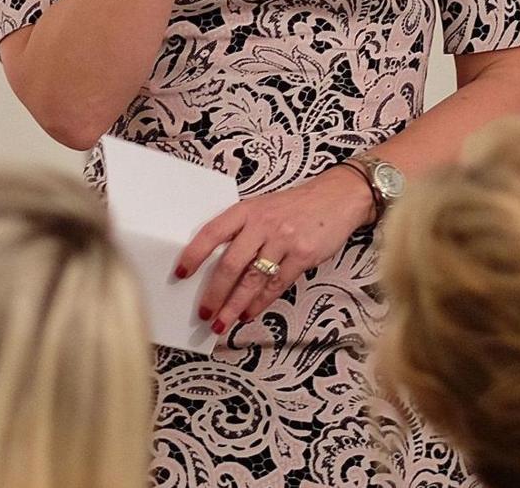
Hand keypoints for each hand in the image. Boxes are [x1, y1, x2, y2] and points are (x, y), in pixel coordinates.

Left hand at [175, 166, 374, 335]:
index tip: (181, 273)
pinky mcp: (303, 254)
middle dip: (214, 293)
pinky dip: (260, 303)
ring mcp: (284, 239)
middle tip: (204, 313)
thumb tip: (217, 268)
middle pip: (230, 264)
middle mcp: (263, 223)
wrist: (338, 198)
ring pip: (252, 280)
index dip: (194, 254)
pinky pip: (276, 284)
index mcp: (247, 210)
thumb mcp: (264, 208)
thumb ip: (243, 231)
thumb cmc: (297, 206)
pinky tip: (249, 313)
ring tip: (222, 322)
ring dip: (234, 306)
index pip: (212, 232)